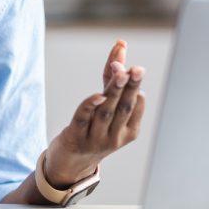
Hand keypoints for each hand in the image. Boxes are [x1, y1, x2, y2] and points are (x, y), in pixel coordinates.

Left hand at [44, 39, 145, 186]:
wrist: (71, 163)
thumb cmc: (93, 128)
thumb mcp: (105, 106)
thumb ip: (111, 77)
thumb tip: (120, 45)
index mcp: (130, 131)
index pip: (133, 104)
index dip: (133, 85)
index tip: (133, 66)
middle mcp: (115, 136)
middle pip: (124, 108)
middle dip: (131, 88)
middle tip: (137, 69)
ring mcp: (95, 139)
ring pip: (106, 112)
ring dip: (114, 91)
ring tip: (120, 72)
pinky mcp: (75, 138)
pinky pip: (83, 119)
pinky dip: (90, 106)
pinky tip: (97, 94)